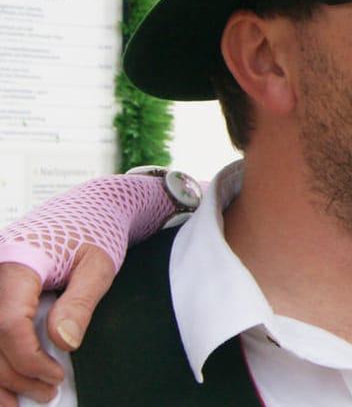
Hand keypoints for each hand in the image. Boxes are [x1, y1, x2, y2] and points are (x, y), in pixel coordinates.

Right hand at [0, 245, 115, 405]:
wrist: (88, 207)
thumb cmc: (95, 229)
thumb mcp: (99, 262)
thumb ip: (80, 301)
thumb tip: (63, 343)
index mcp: (16, 264)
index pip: (8, 323)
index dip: (28, 358)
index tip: (54, 375)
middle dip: (14, 375)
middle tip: (48, 392)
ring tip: (20, 402)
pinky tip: (5, 387)